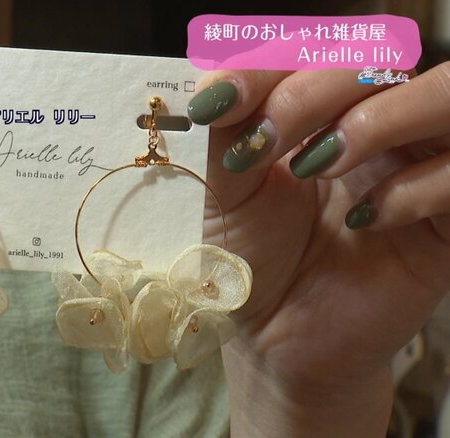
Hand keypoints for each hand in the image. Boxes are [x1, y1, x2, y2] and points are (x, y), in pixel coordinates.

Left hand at [188, 66, 449, 435]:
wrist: (274, 340)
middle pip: (383, 57)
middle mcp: (381, 128)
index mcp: (324, 112)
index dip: (270, 64)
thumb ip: (231, 133)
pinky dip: (415, 186)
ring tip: (319, 164)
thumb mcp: (228, 192)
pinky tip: (364, 221)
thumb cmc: (252, 262)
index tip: (217, 101)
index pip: (317, 51)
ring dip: (379, 118)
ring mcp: (422, 169)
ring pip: (447, 95)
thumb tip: (218, 83)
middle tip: (264, 143)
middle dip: (313, 90)